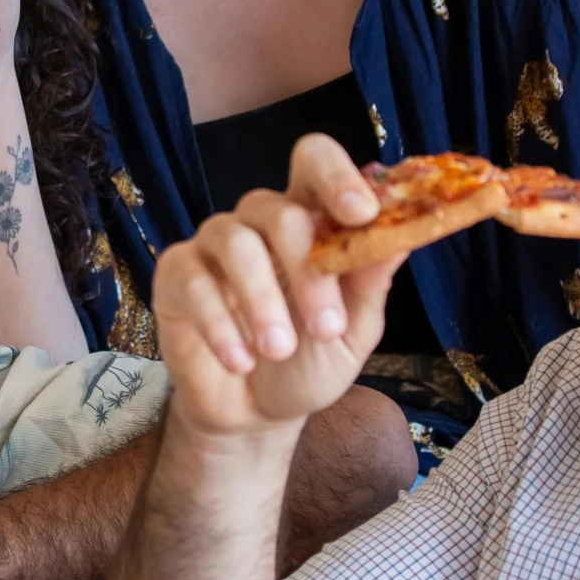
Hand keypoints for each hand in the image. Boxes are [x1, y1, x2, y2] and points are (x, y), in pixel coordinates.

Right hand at [154, 134, 401, 439]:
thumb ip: (370, 284)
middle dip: (308, 271)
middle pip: (279, 211)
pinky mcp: (176, 274)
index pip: (314, 164)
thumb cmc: (309, 363)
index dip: (337, 177)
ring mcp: (214, 244)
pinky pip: (193, 281)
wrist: (255, 415)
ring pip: (235, 243)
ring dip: (262, 300)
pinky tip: (241, 361)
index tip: (362, 213)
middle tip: (326, 327)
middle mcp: (259, 222)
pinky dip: (220, 324)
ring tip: (279, 350)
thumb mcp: (352, 333)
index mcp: (309, 220)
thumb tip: (403, 234)